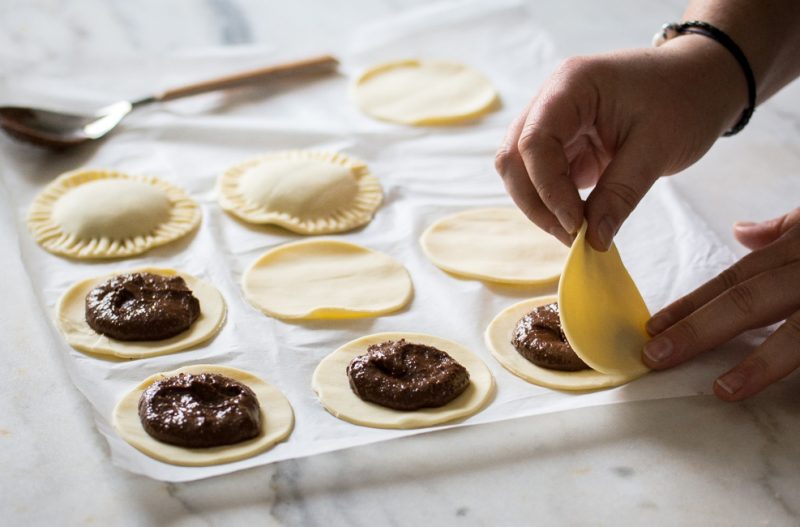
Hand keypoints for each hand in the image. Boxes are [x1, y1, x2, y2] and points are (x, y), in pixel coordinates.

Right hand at [495, 36, 744, 249]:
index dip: (548, 188)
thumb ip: (621, 194)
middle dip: (537, 202)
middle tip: (573, 237)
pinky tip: (579, 220)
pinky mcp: (563, 142)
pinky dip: (554, 202)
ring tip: (577, 232)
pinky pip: (542, 176)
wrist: (704, 81)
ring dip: (541, 205)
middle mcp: (551, 100)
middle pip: (514, 157)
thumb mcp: (658, 148)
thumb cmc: (686, 99)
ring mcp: (554, 121)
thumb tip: (594, 240)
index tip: (576, 225)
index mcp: (571, 85)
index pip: (535, 142)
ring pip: (521, 171)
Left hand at [643, 208, 799, 400]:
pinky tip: (778, 391)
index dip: (691, 304)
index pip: (735, 279)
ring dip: (759, 363)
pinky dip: (791, 363)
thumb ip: (781, 231)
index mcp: (797, 249)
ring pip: (798, 332)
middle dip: (699, 329)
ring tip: (724, 390)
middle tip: (656, 355)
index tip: (652, 328)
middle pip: (750, 299)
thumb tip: (742, 232)